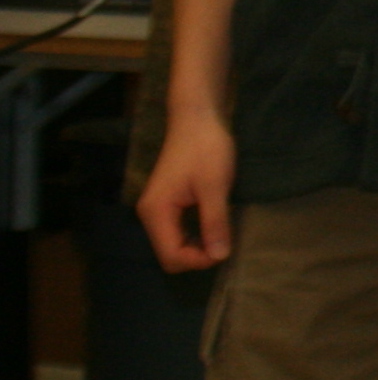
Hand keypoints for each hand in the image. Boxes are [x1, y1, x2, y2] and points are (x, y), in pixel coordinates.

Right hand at [137, 108, 236, 272]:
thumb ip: (215, 222)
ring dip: (196, 248)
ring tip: (220, 235)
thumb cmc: (206, 149)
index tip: (224, 248)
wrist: (197, 119)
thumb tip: (220, 256)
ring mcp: (157, 209)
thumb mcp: (214, 187)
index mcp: (156, 212)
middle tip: (224, 242)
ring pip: (172, 245)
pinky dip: (194, 237)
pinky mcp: (166, 203)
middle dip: (196, 257)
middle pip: (169, 255)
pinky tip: (212, 227)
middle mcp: (151, 214)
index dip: (199, 260)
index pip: (171, 256)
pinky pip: (176, 232)